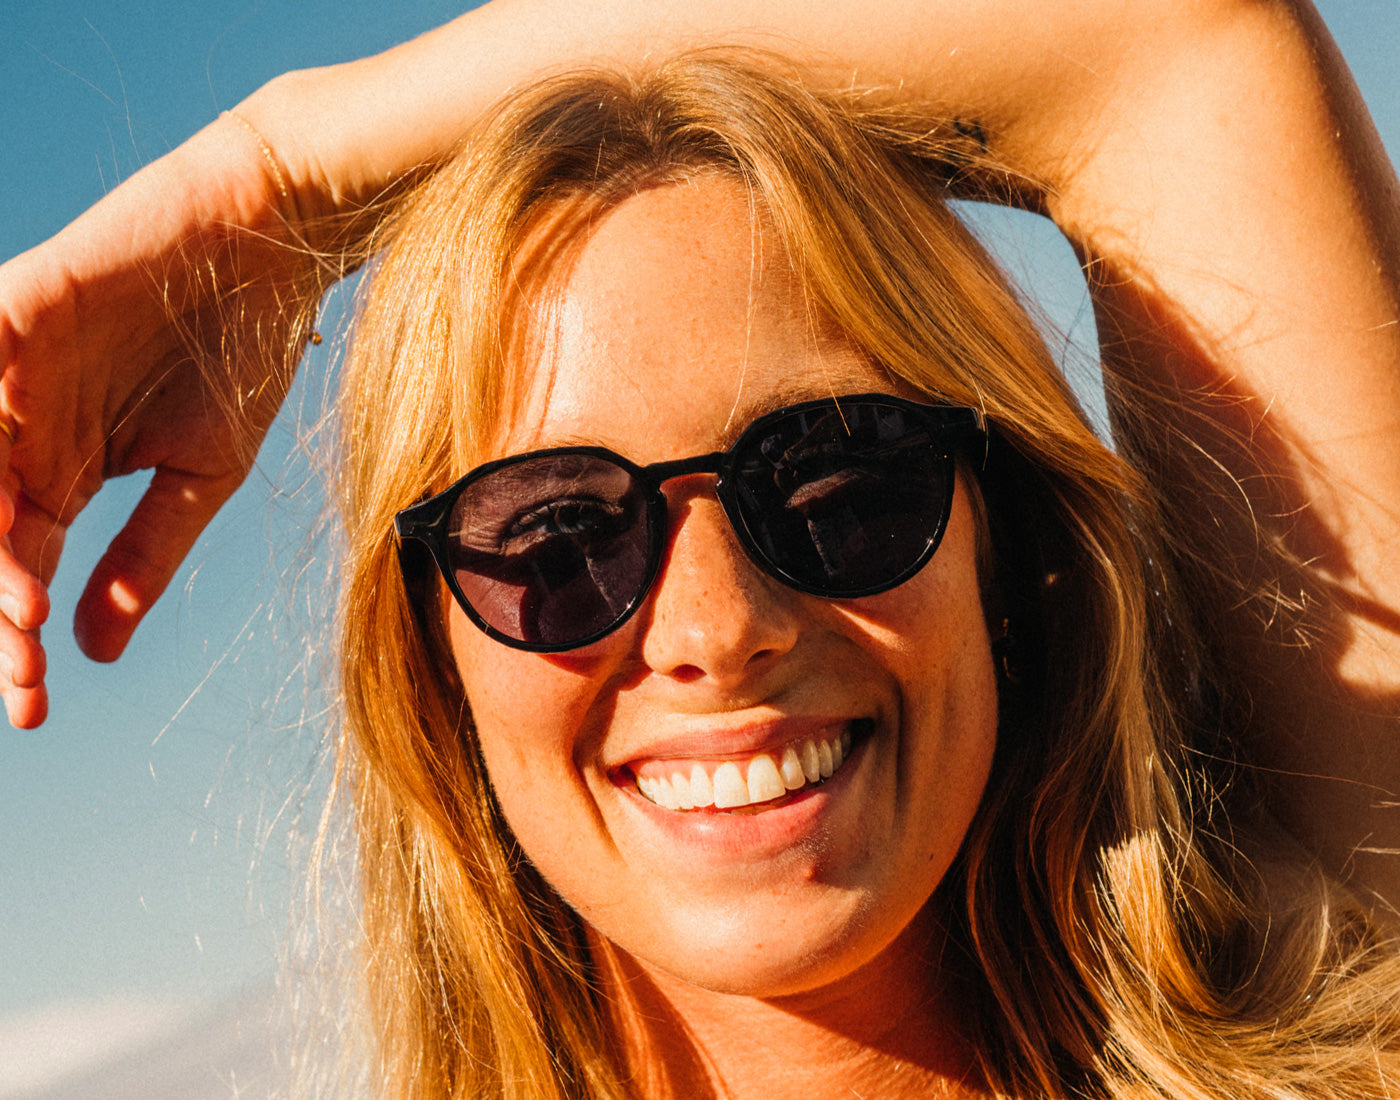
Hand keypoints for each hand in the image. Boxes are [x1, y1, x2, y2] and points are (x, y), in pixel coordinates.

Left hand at [0, 112, 327, 726]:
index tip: (30, 712)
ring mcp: (10, 371)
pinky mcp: (15, 308)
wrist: (272, 244)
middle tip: (14, 675)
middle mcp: (19, 429)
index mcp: (59, 470)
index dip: (13, 643)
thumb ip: (143, 554)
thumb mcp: (200, 476)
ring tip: (12, 612)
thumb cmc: (242, 354)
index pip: (16, 568)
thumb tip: (91, 655)